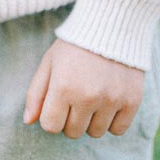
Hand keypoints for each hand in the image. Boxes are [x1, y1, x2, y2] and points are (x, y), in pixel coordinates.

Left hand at [23, 38, 144, 138]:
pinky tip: (108, 101)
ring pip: (95, 133)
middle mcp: (88, 97)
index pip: (51, 126)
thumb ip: (36, 93)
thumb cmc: (73, 46)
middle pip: (73, 132)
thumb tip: (28, 121)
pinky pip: (118, 130)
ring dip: (91, 120)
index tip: (57, 102)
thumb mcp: (49, 63)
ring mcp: (112, 100)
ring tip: (92, 96)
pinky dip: (112, 121)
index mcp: (63, 87)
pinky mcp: (132, 101)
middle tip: (75, 96)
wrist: (111, 26)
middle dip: (70, 118)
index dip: (51, 116)